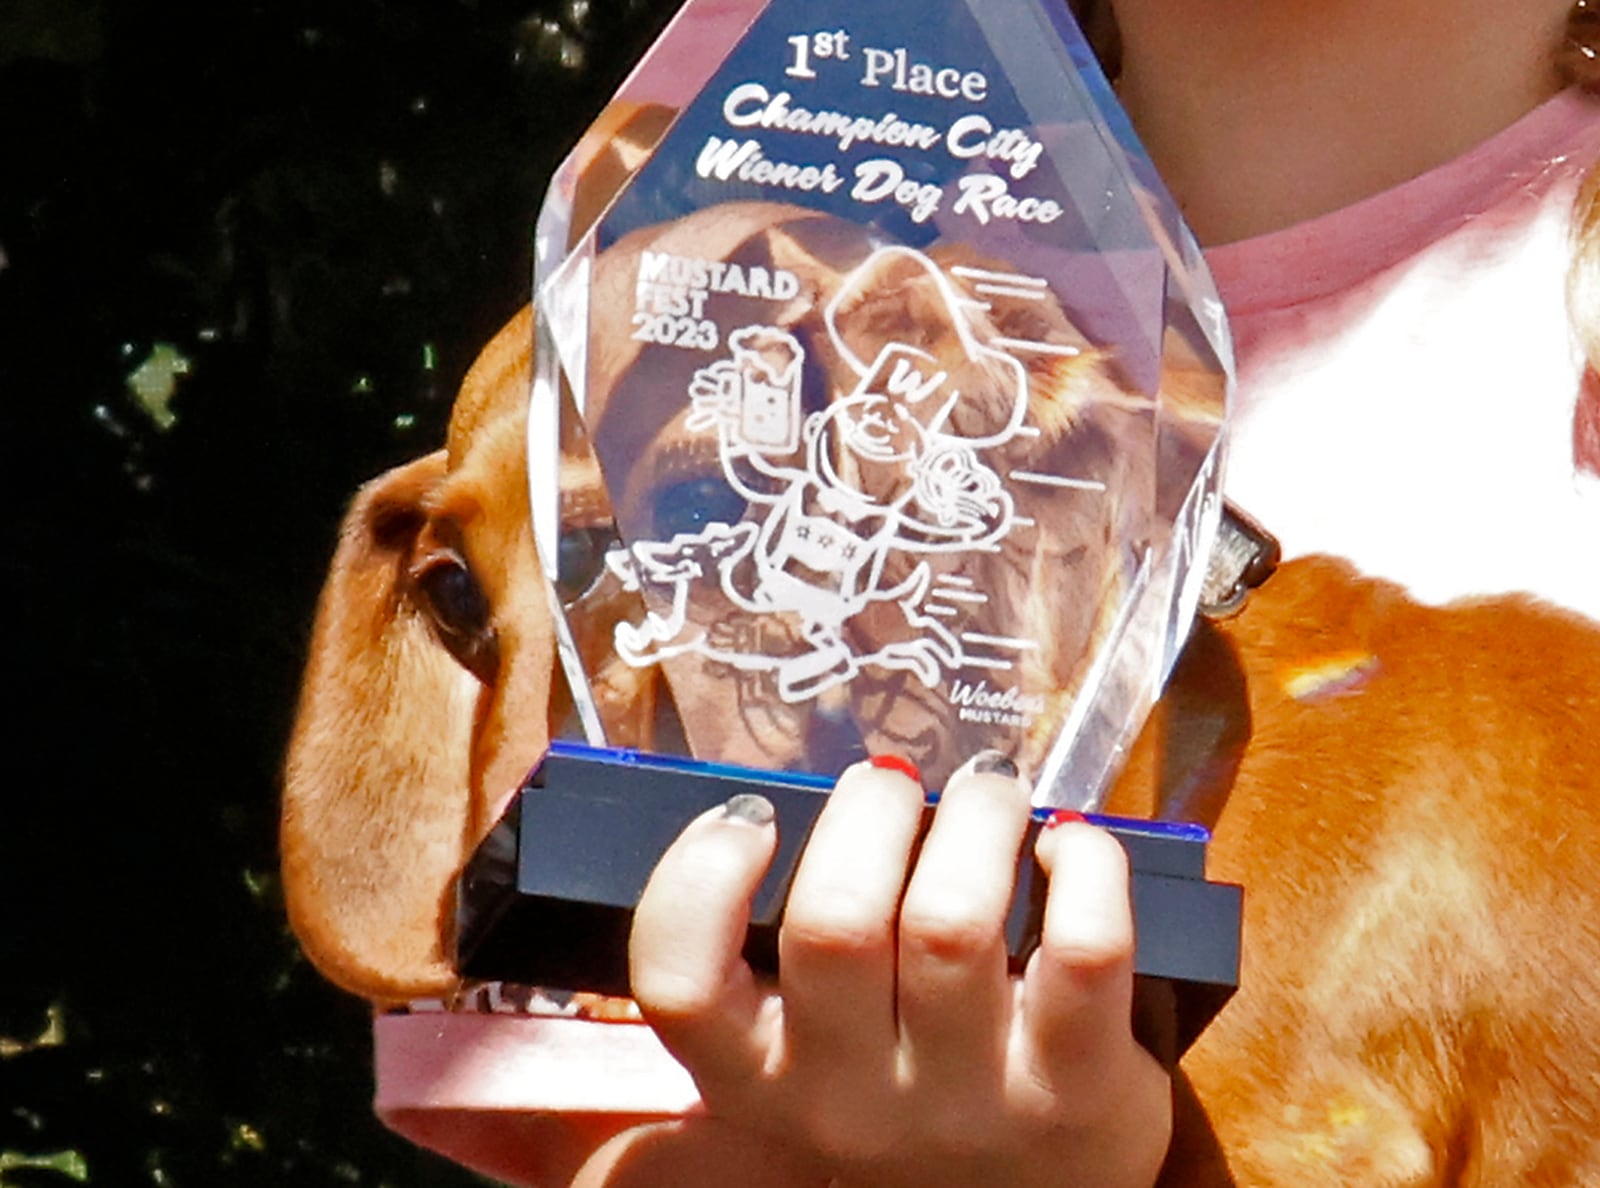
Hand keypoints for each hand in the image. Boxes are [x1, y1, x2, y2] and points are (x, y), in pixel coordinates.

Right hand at [627, 754, 1171, 1187]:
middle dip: (869, 809)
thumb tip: (812, 794)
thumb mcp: (807, 1052)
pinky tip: (1069, 846)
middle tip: (896, 782)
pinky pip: (1084, 947)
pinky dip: (1085, 864)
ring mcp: (968, 1099)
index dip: (701, 874)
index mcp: (757, 1077)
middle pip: (835, 920)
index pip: (679, 980)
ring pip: (952, 919)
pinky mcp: (1080, 1090)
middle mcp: (848, 1099)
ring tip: (989, 793)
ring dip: (977, 815)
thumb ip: (778, 951)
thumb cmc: (902, 1088)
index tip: (755, 816)